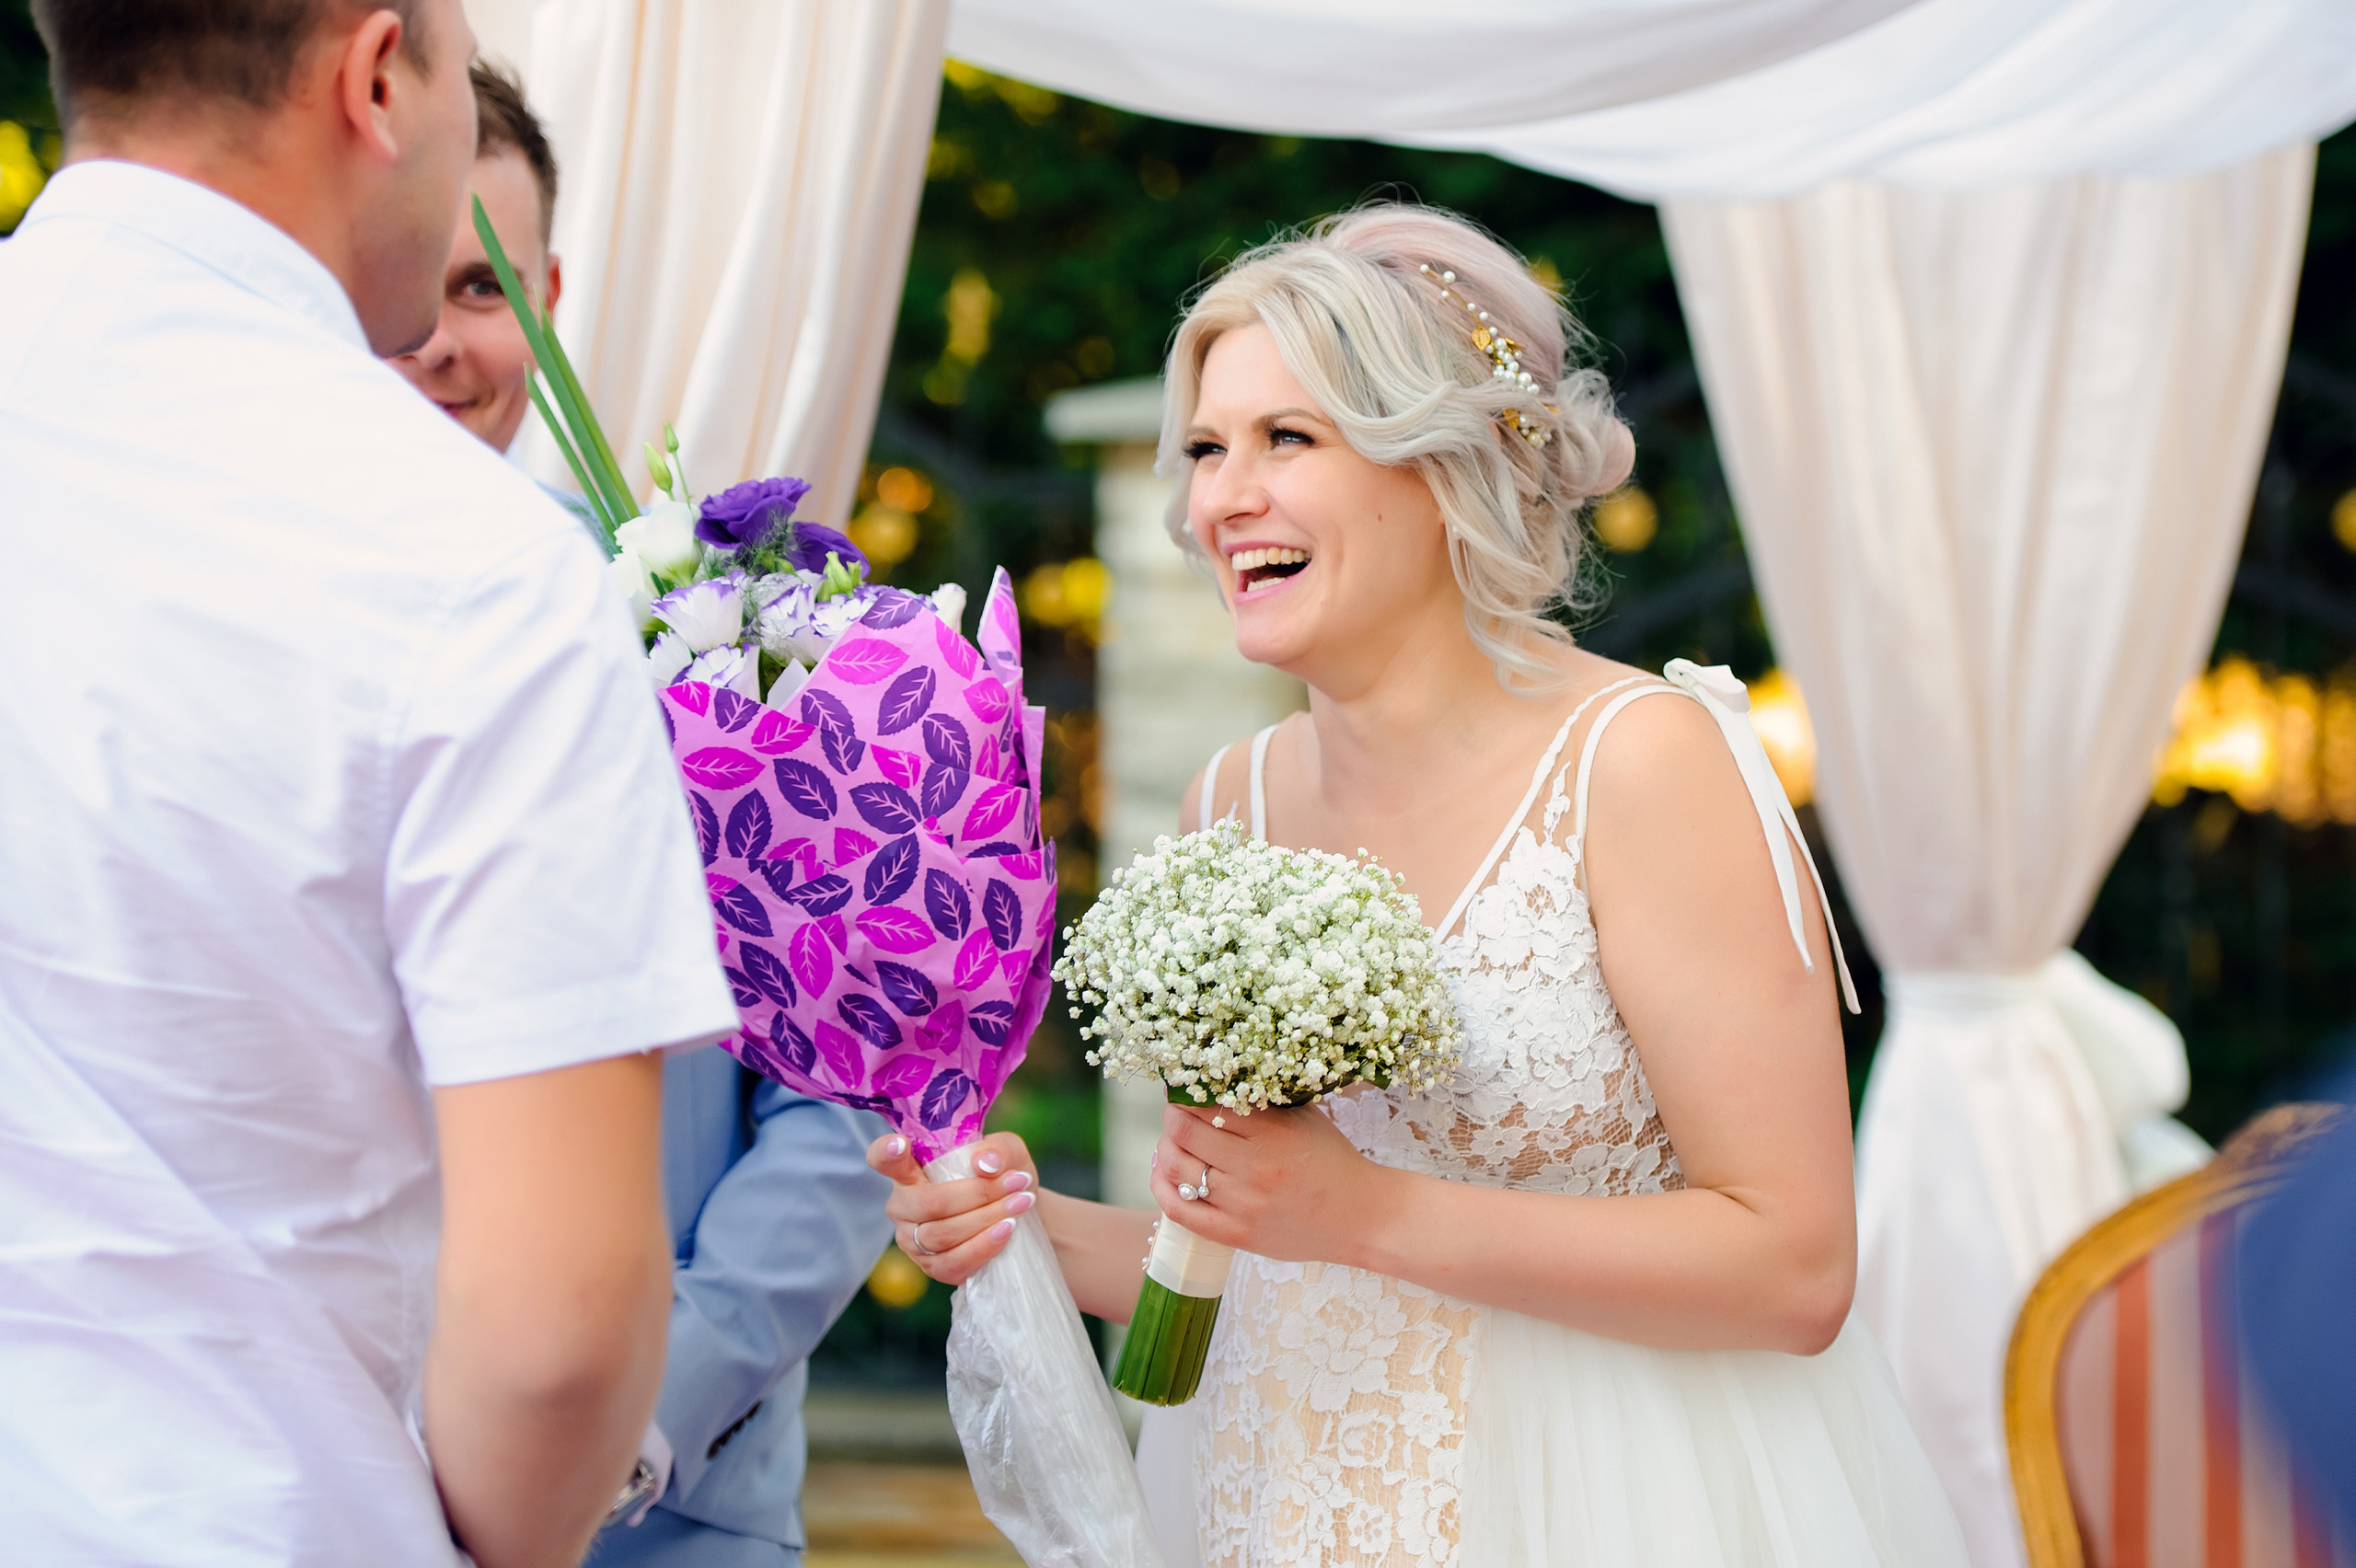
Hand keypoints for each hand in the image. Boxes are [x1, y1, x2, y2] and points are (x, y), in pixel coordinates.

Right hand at [867, 1130, 1037, 1286]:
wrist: (1019, 1215)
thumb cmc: (1001, 1176)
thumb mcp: (1007, 1153)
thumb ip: (998, 1150)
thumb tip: (984, 1164)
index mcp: (910, 1170)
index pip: (883, 1159)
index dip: (886, 1152)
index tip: (900, 1144)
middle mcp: (903, 1206)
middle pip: (930, 1203)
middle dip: (979, 1193)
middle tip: (1018, 1182)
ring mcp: (913, 1241)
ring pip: (944, 1234)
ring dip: (987, 1218)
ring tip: (1021, 1203)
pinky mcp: (933, 1267)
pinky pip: (954, 1262)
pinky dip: (984, 1245)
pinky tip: (1006, 1230)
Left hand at [1151, 1100, 1383, 1264]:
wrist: (1360, 1217)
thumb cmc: (1331, 1161)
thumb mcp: (1304, 1118)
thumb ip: (1262, 1100)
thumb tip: (1214, 1080)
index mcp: (1274, 1134)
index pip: (1207, 1106)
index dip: (1186, 1094)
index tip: (1182, 1088)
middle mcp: (1255, 1169)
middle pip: (1184, 1134)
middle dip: (1171, 1118)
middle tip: (1174, 1113)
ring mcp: (1243, 1206)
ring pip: (1178, 1170)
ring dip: (1165, 1149)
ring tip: (1171, 1141)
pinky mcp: (1236, 1235)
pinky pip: (1181, 1212)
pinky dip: (1163, 1188)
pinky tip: (1164, 1173)